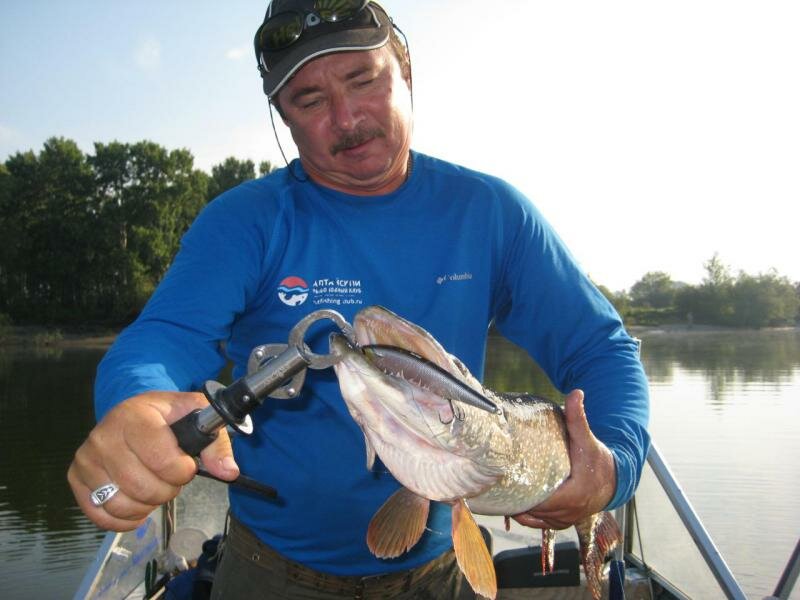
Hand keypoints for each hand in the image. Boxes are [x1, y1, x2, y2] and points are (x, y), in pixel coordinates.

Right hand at [67, 391, 239, 530]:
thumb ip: (216, 443)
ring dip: (148, 504)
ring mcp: (86, 459)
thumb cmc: (165, 415)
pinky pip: (102, 517)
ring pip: (123, 505)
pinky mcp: (76, 480)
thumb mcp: (195, 415)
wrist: (131, 412)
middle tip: (170, 476)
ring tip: (154, 485)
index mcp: (134, 416)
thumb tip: (228, 471)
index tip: (185, 464)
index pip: (161, 460)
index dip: (182, 470)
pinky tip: (138, 503)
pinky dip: (126, 518)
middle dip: (168, 488)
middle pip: (143, 487)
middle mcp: (103, 437)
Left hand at [512, 389, 614, 529]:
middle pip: (532, 509)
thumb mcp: (587, 440)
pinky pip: (536, 523)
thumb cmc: (598, 460)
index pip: (541, 500)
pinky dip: (524, 514)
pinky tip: (510, 502)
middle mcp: (567, 513)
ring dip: (518, 506)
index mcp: (573, 495)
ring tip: (498, 491)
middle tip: (493, 482)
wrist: (613, 480)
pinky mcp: (560, 523)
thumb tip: (576, 393)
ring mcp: (563, 521)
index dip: (522, 492)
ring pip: (532, 518)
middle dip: (515, 497)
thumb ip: (578, 418)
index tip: (504, 479)